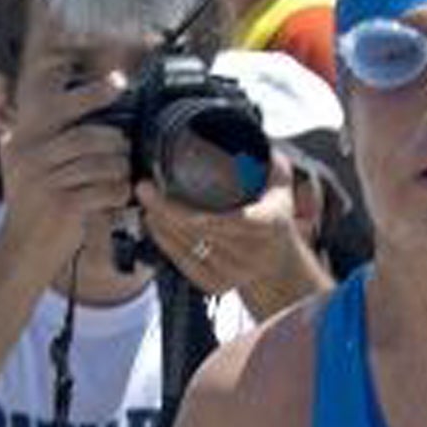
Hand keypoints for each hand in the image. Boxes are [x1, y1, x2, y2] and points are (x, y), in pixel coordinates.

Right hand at [0, 77, 134, 273]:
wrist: (21, 249)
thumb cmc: (29, 201)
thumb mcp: (13, 157)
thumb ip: (5, 117)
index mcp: (21, 137)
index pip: (57, 104)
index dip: (92, 91)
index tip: (119, 81)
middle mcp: (30, 154)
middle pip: (88, 136)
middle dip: (115, 142)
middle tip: (124, 149)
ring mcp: (46, 180)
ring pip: (101, 163)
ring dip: (120, 170)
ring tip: (122, 176)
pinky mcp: (64, 205)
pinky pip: (106, 190)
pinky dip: (119, 193)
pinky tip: (119, 197)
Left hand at [137, 154, 303, 298]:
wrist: (277, 266)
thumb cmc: (274, 221)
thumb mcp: (281, 190)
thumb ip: (273, 165)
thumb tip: (258, 141)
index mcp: (266, 226)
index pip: (225, 220)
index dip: (190, 211)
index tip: (165, 191)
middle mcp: (250, 254)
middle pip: (198, 231)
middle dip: (166, 209)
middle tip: (145, 188)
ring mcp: (232, 273)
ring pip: (188, 246)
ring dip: (162, 224)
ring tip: (148, 202)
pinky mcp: (215, 285)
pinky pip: (184, 263)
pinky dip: (165, 243)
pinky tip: (154, 224)